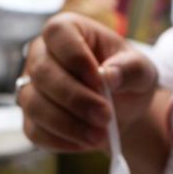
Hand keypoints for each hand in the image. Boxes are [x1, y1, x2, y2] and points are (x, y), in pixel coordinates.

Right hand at [18, 12, 157, 152]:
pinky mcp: (32, 118)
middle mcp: (41, 55)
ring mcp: (31, 87)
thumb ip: (130, 68)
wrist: (122, 110)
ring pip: (34, 105)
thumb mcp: (141, 70)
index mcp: (67, 30)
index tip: (100, 81)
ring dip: (68, 124)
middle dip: (76, 99)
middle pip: (42, 73)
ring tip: (99, 135)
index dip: (76, 58)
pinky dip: (61, 141)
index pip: (57, 33)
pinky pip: (35, 132)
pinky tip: (85, 143)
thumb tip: (108, 76)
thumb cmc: (126, 79)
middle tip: (105, 116)